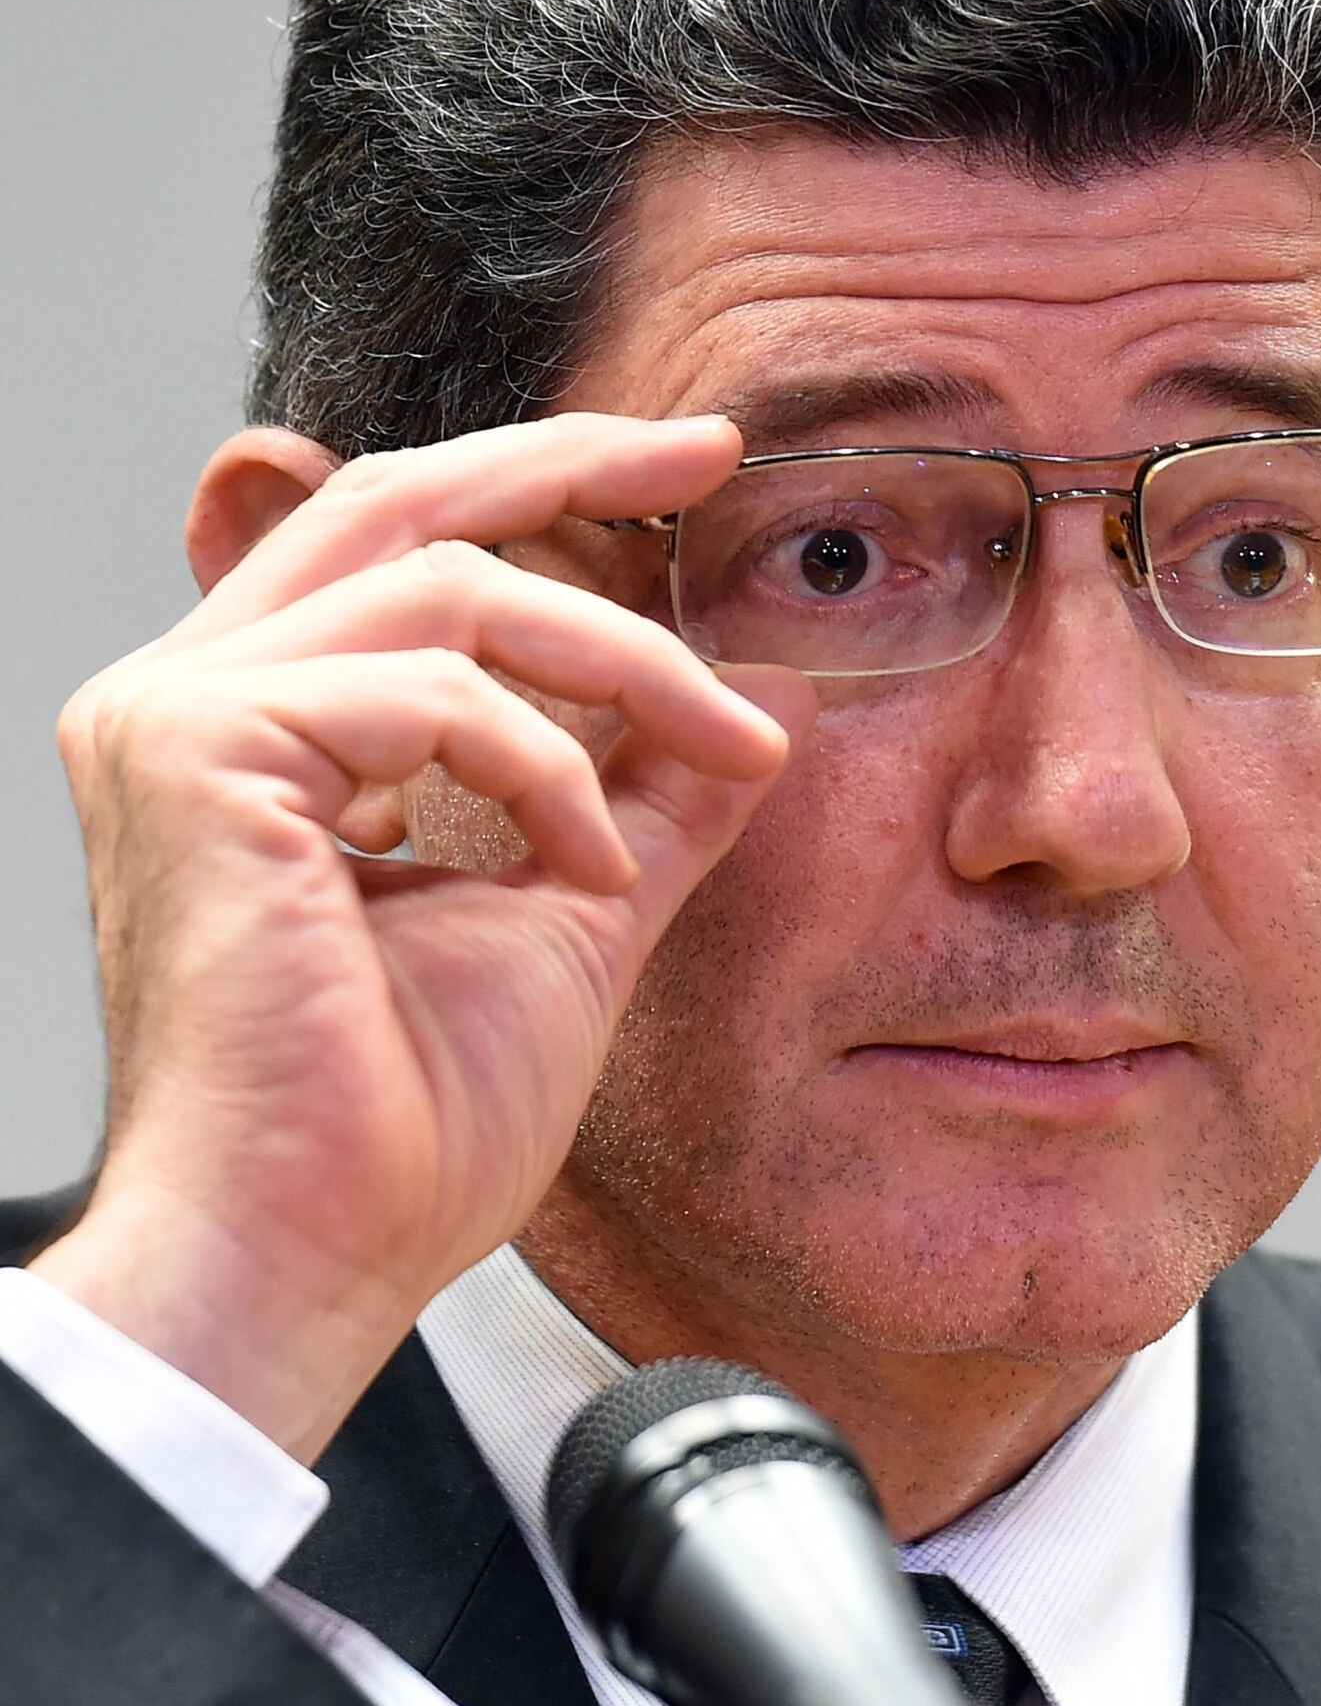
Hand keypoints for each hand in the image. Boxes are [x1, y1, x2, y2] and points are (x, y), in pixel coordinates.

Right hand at [32, 414, 813, 1460]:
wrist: (314, 1256)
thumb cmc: (408, 1127)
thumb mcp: (566, 917)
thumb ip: (645, 799)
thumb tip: (757, 706)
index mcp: (255, 728)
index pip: (398, 543)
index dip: (541, 482)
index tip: (685, 470)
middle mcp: (191, 695)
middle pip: (399, 500)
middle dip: (571, 461)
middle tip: (707, 449)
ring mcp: (179, 717)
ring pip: (443, 585)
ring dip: (614, 662)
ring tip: (715, 754)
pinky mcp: (199, 753)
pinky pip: (427, 689)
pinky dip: (545, 767)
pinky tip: (586, 867)